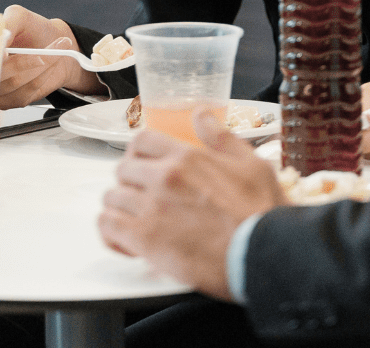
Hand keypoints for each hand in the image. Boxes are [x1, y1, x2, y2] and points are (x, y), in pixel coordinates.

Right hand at [0, 4, 99, 106]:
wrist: (54, 46)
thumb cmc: (33, 30)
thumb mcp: (20, 16)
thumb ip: (9, 23)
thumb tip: (1, 40)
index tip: (6, 52)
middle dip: (23, 62)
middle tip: (43, 52)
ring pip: (14, 83)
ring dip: (39, 66)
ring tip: (56, 50)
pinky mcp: (10, 101)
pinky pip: (25, 93)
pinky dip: (42, 76)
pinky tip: (51, 64)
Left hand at [98, 107, 284, 300]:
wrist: (262, 254)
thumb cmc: (261, 215)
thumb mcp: (252, 164)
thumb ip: (221, 138)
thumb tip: (201, 115)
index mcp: (186, 158)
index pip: (142, 141)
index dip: (139, 153)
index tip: (143, 165)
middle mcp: (163, 177)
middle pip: (123, 169)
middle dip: (131, 182)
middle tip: (144, 196)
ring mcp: (150, 207)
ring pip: (112, 197)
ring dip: (121, 208)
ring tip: (135, 220)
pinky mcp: (144, 239)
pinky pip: (107, 226)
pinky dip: (111, 232)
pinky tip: (125, 240)